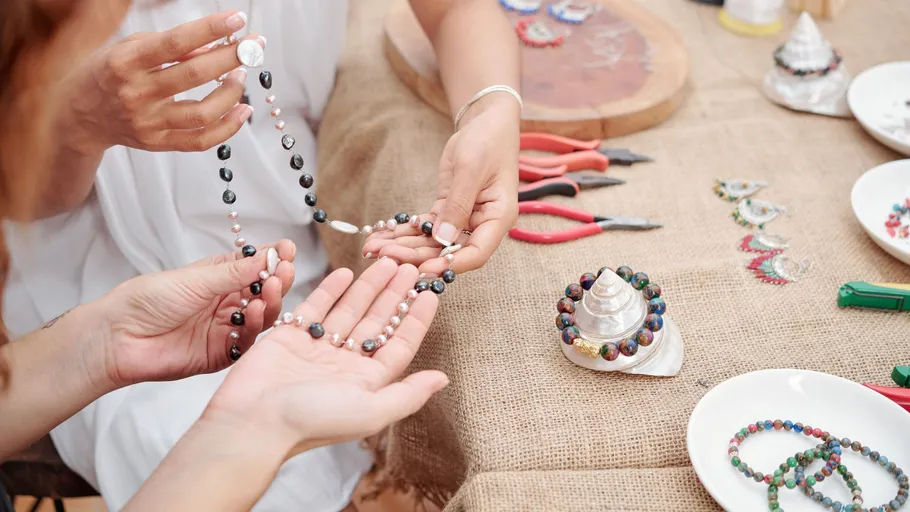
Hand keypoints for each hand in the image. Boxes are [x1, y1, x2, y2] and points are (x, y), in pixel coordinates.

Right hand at [58, 10, 258, 156]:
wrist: (78, 116)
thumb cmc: (106, 74)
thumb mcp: (129, 48)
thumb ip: (171, 47)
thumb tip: (215, 44)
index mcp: (125, 62)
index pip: (175, 42)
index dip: (210, 29)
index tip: (236, 20)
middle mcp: (136, 93)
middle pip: (194, 75)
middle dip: (231, 57)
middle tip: (253, 46)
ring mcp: (148, 122)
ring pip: (202, 112)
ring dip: (231, 92)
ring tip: (241, 75)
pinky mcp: (158, 143)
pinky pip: (201, 140)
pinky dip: (229, 127)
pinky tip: (242, 110)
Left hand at [98, 241, 295, 386]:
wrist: (118, 337)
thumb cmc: (148, 300)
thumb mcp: (196, 279)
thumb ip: (234, 272)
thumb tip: (267, 255)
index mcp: (219, 277)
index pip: (254, 266)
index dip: (272, 259)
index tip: (287, 250)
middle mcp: (226, 302)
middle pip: (264, 292)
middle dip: (277, 280)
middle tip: (285, 271)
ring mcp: (226, 328)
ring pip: (262, 317)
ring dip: (271, 302)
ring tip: (272, 290)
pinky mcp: (222, 354)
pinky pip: (248, 342)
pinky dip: (256, 328)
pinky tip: (256, 313)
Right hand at [202, 259, 447, 457]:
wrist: (252, 422)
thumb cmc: (312, 422)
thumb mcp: (371, 412)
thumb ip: (408, 394)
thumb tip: (443, 380)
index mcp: (365, 383)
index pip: (399, 345)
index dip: (416, 320)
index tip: (430, 294)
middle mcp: (344, 365)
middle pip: (376, 323)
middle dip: (394, 295)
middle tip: (410, 267)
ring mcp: (316, 349)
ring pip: (349, 311)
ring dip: (368, 287)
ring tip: (386, 263)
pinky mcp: (288, 337)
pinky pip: (315, 308)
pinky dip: (331, 290)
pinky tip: (346, 272)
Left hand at [361, 96, 519, 273]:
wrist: (486, 122)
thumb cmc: (487, 141)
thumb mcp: (470, 169)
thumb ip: (458, 206)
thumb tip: (444, 241)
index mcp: (499, 218)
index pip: (477, 253)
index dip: (450, 263)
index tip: (423, 268)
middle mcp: (483, 224)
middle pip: (449, 251)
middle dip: (416, 256)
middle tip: (385, 257)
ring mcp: (465, 219)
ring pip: (434, 242)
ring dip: (405, 246)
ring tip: (373, 249)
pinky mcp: (448, 210)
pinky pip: (427, 227)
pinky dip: (406, 231)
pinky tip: (383, 236)